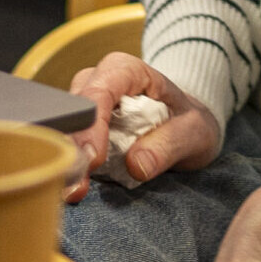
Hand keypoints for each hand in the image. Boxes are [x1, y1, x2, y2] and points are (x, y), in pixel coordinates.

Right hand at [64, 52, 222, 203]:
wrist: (185, 128)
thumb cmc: (189, 122)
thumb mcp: (195, 132)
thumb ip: (170, 145)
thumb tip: (137, 165)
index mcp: (127, 71)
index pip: (101, 91)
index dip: (93, 124)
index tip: (93, 159)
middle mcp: (98, 82)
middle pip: (74, 111)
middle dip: (73, 148)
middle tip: (76, 185)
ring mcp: (85, 107)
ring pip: (66, 129)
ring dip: (68, 161)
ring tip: (73, 191)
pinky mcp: (81, 130)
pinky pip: (69, 144)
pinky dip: (70, 167)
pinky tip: (72, 188)